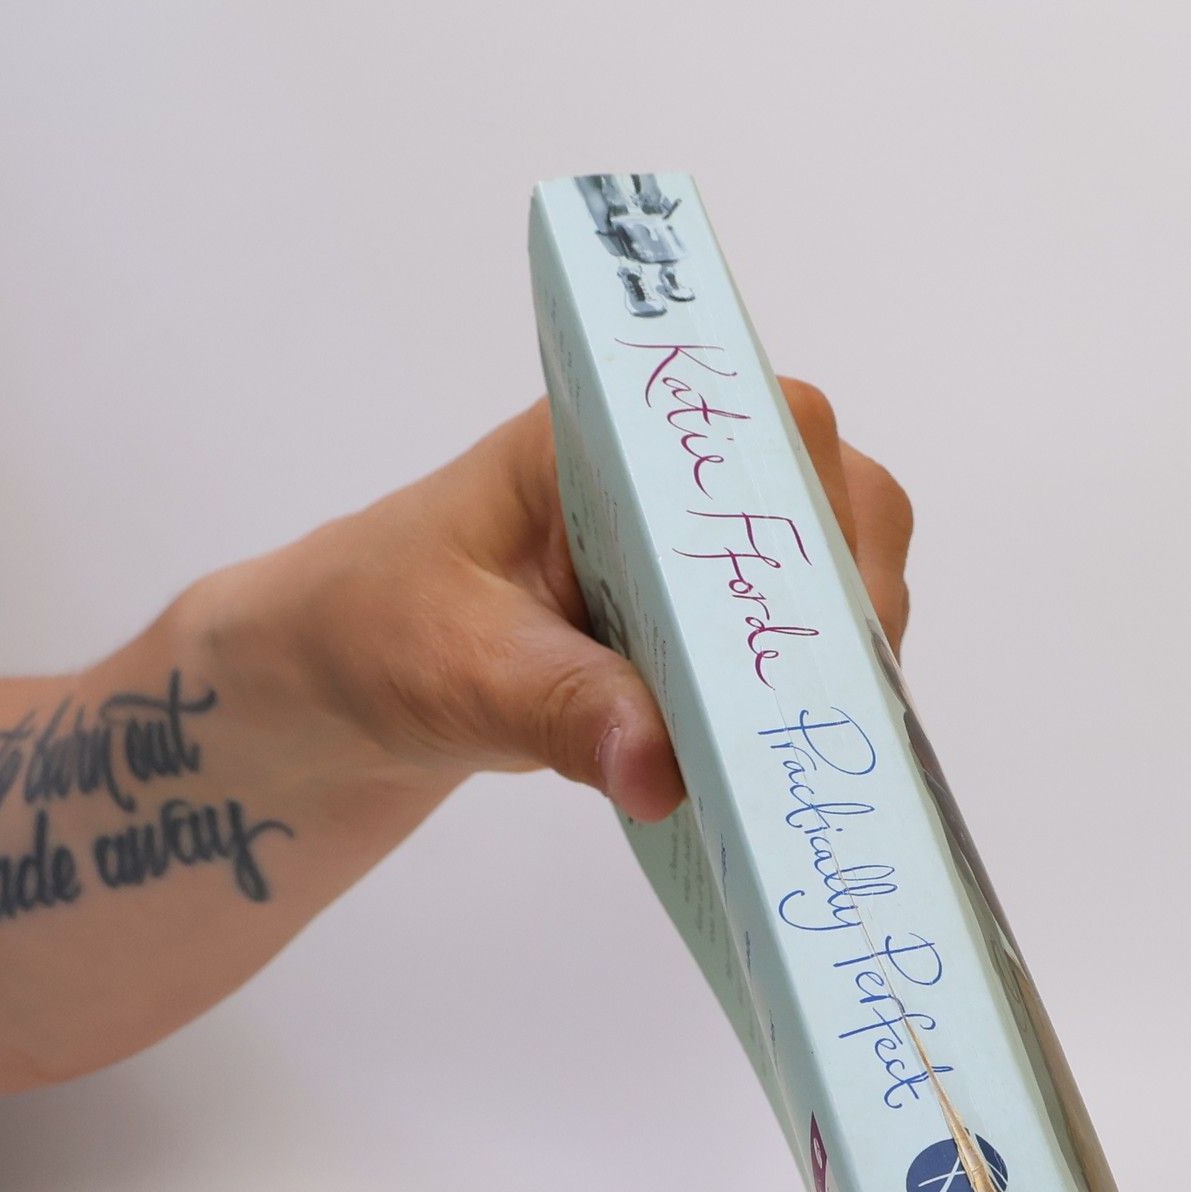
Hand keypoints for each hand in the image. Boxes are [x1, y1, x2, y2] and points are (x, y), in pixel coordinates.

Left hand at [196, 381, 913, 822]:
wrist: (344, 683)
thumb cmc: (378, 631)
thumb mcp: (456, 669)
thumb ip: (560, 709)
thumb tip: (664, 769)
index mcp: (609, 433)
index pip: (761, 422)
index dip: (813, 505)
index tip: (820, 606)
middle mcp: (677, 475)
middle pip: (834, 498)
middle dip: (846, 597)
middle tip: (826, 697)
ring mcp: (702, 552)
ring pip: (836, 575)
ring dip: (840, 655)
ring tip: (810, 736)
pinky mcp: (707, 628)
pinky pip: (798, 643)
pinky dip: (806, 697)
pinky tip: (787, 755)